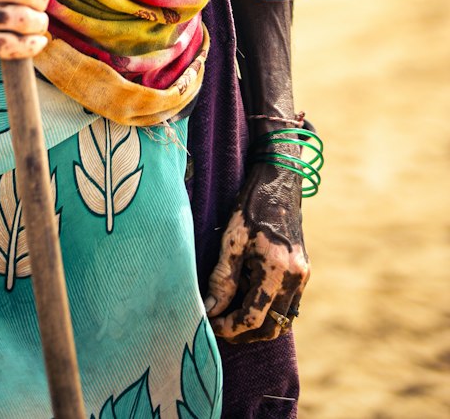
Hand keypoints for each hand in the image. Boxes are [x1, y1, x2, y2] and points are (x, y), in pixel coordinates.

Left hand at [204, 161, 309, 341]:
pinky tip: (247, 298)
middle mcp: (296, 279)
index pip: (254, 318)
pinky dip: (269, 309)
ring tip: (231, 314)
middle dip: (245, 333)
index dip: (230, 326)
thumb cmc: (252, 205)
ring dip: (258, 324)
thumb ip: (223, 278)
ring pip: (282, 319)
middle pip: (272, 327)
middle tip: (220, 326)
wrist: (279, 180)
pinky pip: (287, 304)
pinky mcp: (302, 271)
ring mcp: (303, 276)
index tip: (211, 323)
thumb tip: (210, 308)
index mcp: (278, 271)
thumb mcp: (232, 240)